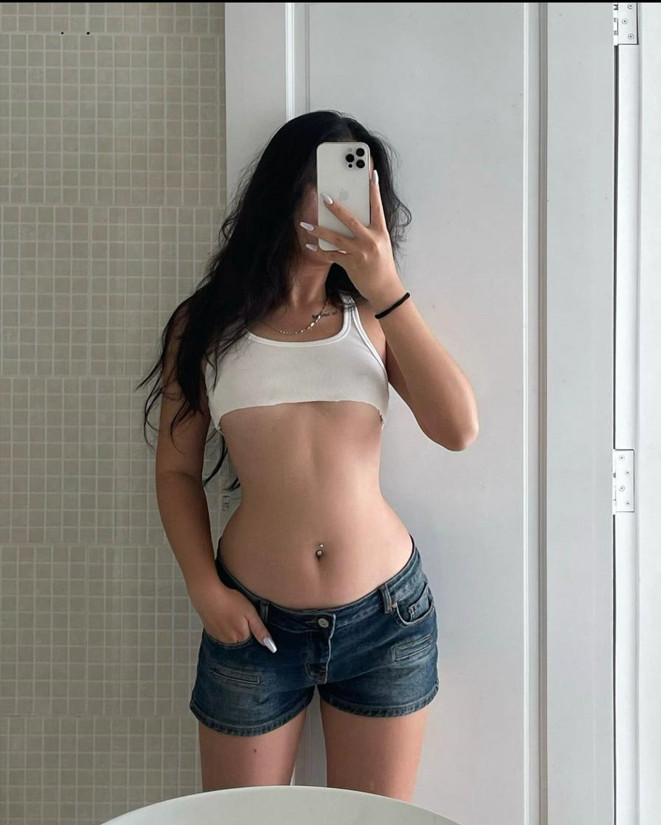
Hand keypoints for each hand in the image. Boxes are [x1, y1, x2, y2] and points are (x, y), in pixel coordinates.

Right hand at [194, 584, 275, 650]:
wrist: (208, 596)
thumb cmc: (230, 601)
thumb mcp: (250, 612)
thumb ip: (260, 630)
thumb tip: (271, 647)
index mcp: (242, 637)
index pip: (253, 643)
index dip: (255, 634)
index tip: (252, 624)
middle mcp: (230, 642)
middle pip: (242, 643)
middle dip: (244, 634)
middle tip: (241, 618)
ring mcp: (219, 638)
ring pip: (231, 641)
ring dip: (234, 633)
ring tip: (233, 618)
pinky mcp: (211, 633)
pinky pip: (221, 637)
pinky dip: (224, 631)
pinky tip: (224, 620)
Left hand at [300, 170, 401, 304]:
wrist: (384, 288)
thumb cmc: (382, 264)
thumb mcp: (381, 244)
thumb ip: (369, 230)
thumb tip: (353, 217)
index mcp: (380, 232)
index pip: (377, 207)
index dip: (374, 191)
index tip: (370, 175)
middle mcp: (370, 241)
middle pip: (351, 220)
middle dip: (336, 207)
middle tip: (324, 196)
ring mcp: (360, 253)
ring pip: (336, 238)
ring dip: (319, 230)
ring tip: (306, 224)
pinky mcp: (351, 264)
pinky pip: (331, 255)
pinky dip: (319, 250)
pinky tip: (310, 245)